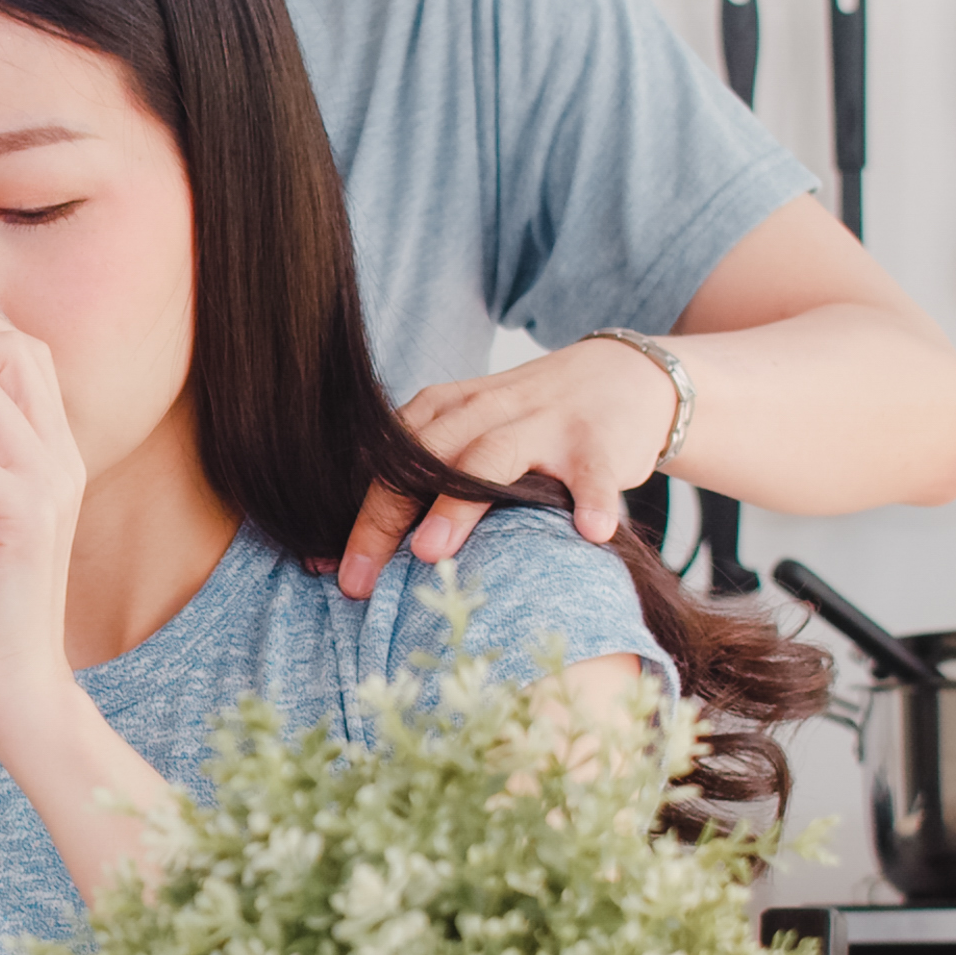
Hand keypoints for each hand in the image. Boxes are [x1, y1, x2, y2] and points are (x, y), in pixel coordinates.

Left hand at [332, 336, 676, 592]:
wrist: (621, 376)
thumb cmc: (529, 425)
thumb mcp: (470, 433)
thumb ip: (423, 479)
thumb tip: (359, 557)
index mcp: (446, 410)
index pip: (389, 462)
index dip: (356, 515)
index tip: (334, 574)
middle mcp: (487, 410)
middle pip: (423, 460)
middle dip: (384, 517)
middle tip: (360, 578)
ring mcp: (544, 423)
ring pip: (492, 455)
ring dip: (457, 504)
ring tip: (430, 551)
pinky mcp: (600, 440)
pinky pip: (594, 471)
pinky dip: (592, 499)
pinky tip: (589, 533)